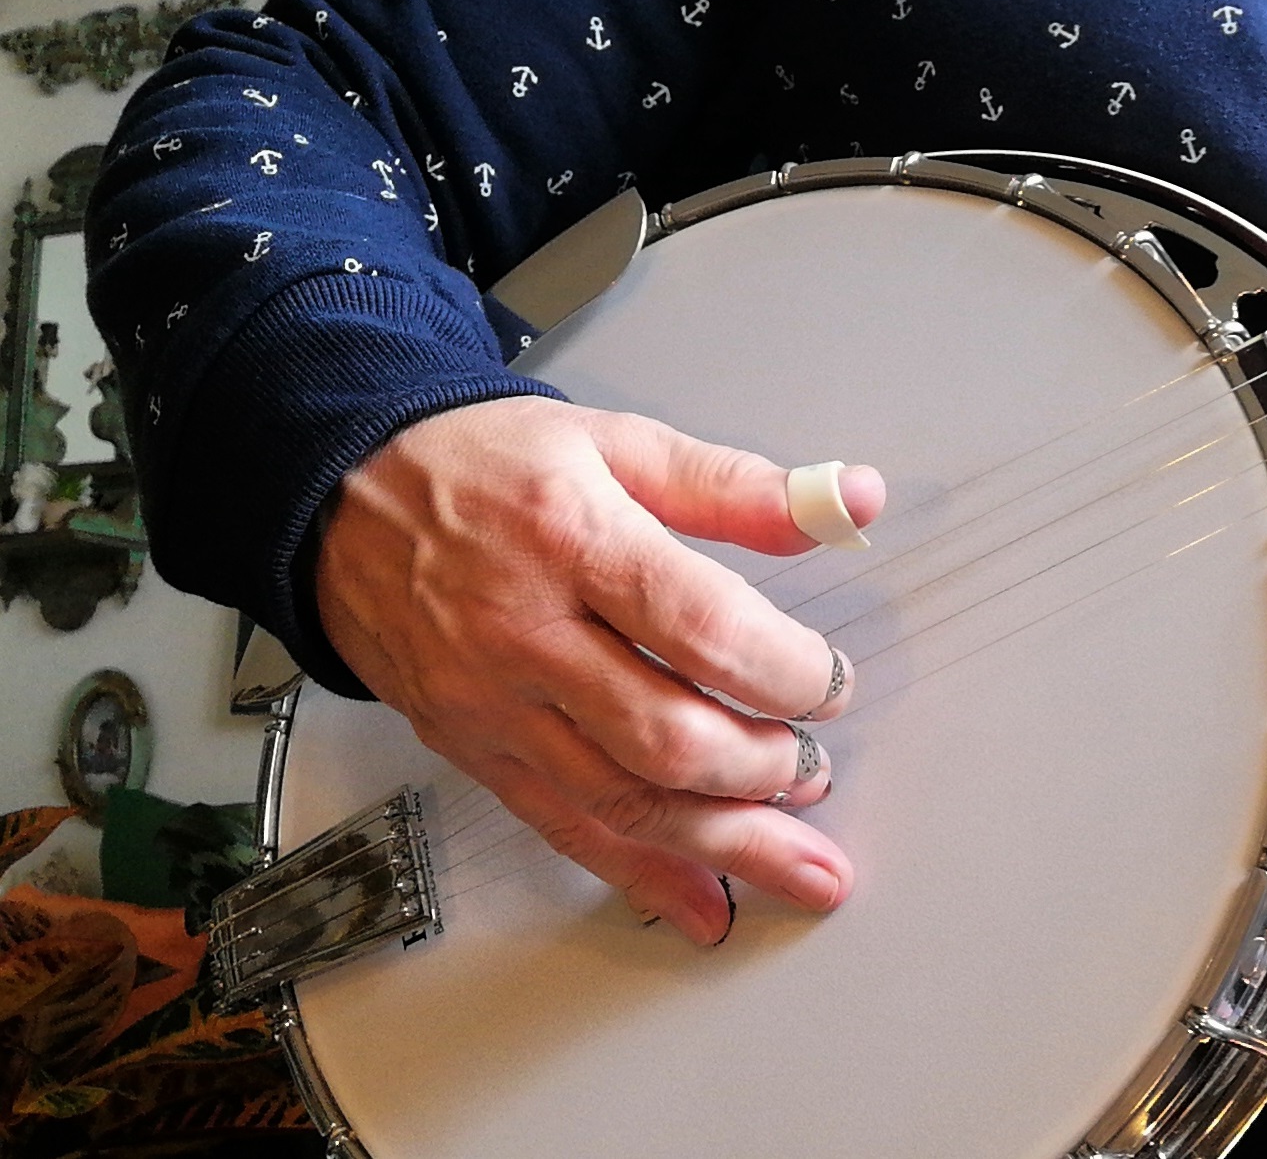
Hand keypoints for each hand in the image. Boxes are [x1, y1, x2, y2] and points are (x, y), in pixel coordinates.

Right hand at [315, 395, 886, 943]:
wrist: (340, 498)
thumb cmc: (485, 467)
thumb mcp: (616, 441)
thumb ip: (738, 485)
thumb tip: (848, 502)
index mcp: (572, 538)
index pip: (700, 626)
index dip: (786, 670)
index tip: (831, 683)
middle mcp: (526, 633)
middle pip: (662, 735)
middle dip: (761, 768)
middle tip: (815, 764)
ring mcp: (494, 704)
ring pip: (620, 802)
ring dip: (724, 842)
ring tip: (801, 860)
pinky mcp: (474, 751)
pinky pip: (564, 830)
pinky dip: (642, 878)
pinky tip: (704, 904)